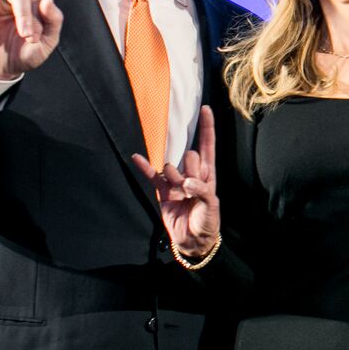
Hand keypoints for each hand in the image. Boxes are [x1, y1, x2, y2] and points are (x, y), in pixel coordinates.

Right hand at [132, 105, 219, 257]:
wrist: (193, 241)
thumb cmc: (208, 222)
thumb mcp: (212, 207)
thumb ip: (202, 191)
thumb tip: (187, 181)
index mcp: (208, 173)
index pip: (208, 145)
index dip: (207, 127)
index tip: (206, 108)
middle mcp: (192, 172)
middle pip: (190, 155)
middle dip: (191, 169)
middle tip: (192, 188)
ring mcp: (176, 180)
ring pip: (172, 166)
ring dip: (175, 179)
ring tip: (179, 195)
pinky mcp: (162, 190)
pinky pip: (152, 175)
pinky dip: (144, 166)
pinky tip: (136, 156)